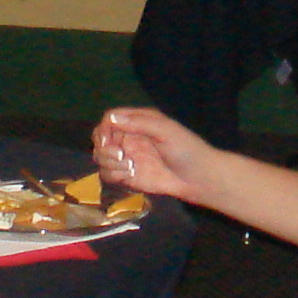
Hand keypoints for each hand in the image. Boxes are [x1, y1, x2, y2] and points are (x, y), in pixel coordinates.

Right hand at [93, 106, 216, 206]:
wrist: (197, 178)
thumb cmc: (186, 149)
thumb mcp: (165, 130)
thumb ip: (139, 123)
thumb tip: (111, 119)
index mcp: (138, 122)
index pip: (109, 119)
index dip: (104, 129)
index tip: (108, 141)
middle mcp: (129, 138)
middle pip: (100, 138)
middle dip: (103, 147)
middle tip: (119, 155)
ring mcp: (127, 158)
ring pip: (101, 157)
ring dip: (109, 162)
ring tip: (129, 167)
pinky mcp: (127, 176)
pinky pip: (108, 174)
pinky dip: (113, 175)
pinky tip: (130, 175)